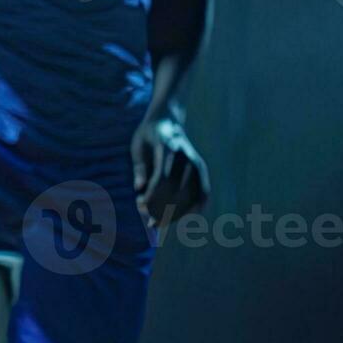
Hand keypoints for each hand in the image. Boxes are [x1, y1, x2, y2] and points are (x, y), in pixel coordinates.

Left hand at [131, 115, 208, 229]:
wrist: (168, 120)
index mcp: (166, 148)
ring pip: (191, 193)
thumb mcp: (138, 147)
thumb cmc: (148, 136)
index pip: (162, 178)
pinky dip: (198, 205)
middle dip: (164, 208)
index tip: (141, 208)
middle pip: (177, 189)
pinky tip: (191, 216)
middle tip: (150, 223)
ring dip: (178, 211)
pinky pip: (204, 189)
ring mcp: (195, 162)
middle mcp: (184, 156)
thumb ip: (140, 168)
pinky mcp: (201, 167)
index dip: (153, 196)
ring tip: (162, 222)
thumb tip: (139, 190)